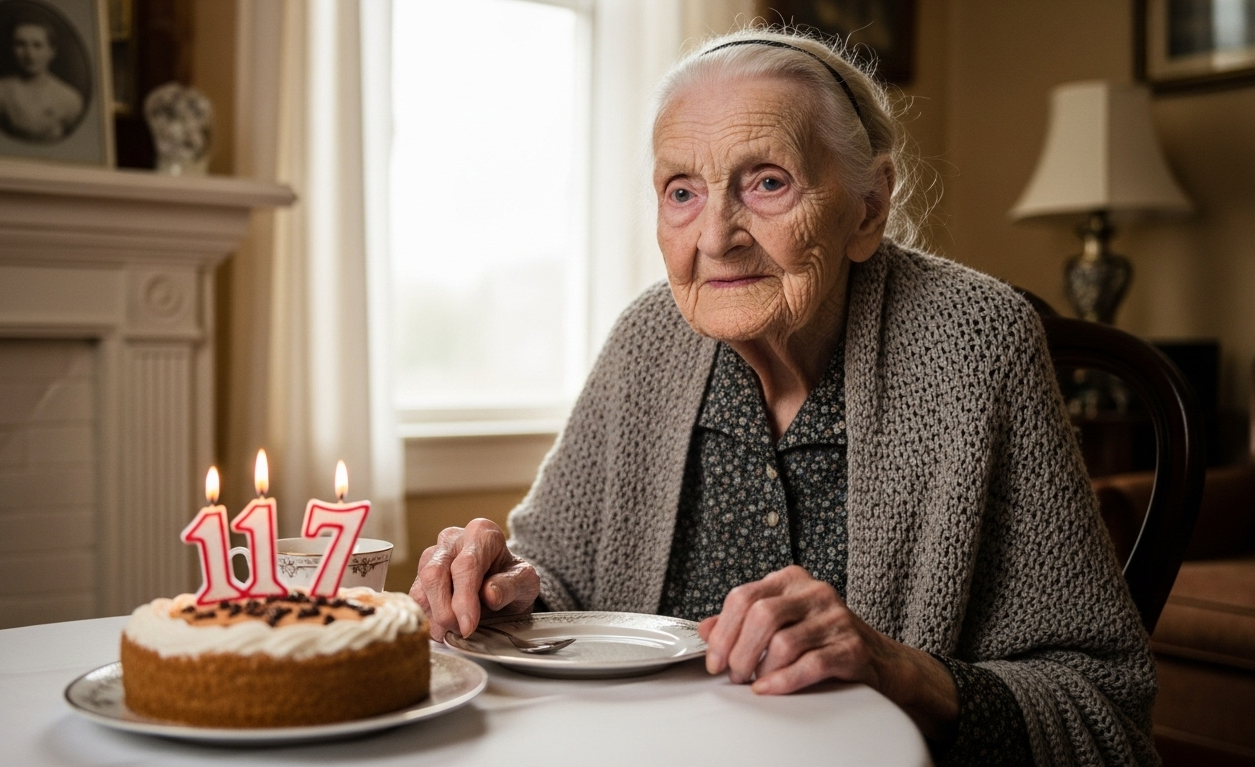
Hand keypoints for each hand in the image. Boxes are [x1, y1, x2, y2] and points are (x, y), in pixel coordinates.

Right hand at [409, 519, 539, 640]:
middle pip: (435, 573)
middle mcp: (452, 539)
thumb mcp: (525, 583)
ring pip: (421, 587)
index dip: (464, 599)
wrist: (503, 585)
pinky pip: (415, 599)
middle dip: (444, 610)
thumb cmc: (513, 580)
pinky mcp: (420, 574)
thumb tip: (490, 594)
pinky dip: (427, 618)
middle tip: (460, 632)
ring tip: (454, 632)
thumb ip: (510, 586)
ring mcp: (432, 556)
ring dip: (434, 617)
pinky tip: (443, 628)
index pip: (466, 565)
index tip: (468, 626)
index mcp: (481, 534)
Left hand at [699, 565, 957, 740]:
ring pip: (782, 640)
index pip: (743, 596)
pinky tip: (769, 688)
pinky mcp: (851, 646)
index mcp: (791, 580)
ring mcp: (835, 617)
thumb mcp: (781, 623)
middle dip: (738, 650)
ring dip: (759, 668)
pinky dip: (783, 680)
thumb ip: (742, 622)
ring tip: (753, 681)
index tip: (714, 659)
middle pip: (760, 615)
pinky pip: (810, 663)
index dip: (722, 632)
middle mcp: (814, 592)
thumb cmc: (824, 640)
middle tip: (732, 674)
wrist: (880, 660)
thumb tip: (705, 629)